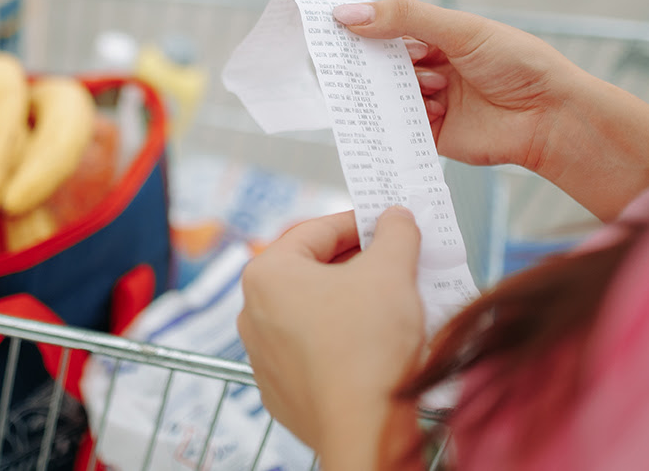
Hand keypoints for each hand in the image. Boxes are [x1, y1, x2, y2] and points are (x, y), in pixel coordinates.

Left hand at [237, 209, 425, 469]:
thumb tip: (395, 218)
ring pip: (312, 311)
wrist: (364, 430)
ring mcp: (263, 355)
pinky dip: (340, 339)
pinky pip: (312, 349)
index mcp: (267, 274)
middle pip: (312, 270)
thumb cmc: (368, 346)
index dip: (360, 221)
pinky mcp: (280, 390)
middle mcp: (252, 312)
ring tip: (392, 302)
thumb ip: (395, 233)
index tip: (388, 223)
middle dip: (357, 263)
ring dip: (350, 301)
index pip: (318, 230)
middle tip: (395, 262)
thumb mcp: (392, 271)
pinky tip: (374, 343)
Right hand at [333, 0, 573, 172]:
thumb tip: (349, 13)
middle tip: (356, 62)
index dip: (364, 26)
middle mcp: (433, 68)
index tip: (334, 26)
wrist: (552, 117)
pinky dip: (398, 122)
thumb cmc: (518, 64)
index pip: (390, 27)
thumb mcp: (459, 30)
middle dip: (373, 62)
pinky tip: (412, 114)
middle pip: (385, 63)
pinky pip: (401, 129)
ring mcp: (432, 102)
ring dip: (399, 91)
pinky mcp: (433, 136)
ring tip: (429, 88)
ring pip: (390, 95)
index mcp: (441, 37)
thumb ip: (404, 17)